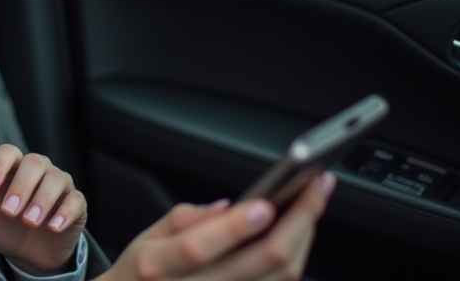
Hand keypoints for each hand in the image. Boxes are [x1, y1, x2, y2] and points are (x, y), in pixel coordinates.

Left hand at [0, 144, 86, 275]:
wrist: (25, 252)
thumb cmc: (0, 224)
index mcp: (12, 165)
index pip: (7, 152)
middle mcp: (38, 169)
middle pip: (34, 163)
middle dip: (21, 186)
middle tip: (8, 212)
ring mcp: (59, 184)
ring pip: (57, 179)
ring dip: (42, 200)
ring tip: (29, 222)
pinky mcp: (76, 204)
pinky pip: (76, 201)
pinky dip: (66, 212)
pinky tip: (53, 227)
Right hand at [101, 173, 334, 280]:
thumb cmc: (143, 273)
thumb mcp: (145, 238)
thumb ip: (183, 220)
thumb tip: (226, 209)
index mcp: (156, 264)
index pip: (198, 247)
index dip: (234, 228)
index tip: (264, 204)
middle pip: (260, 263)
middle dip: (298, 221)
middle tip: (317, 188)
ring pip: (279, 277)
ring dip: (304, 238)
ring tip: (311, 204)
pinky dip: (294, 259)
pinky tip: (298, 236)